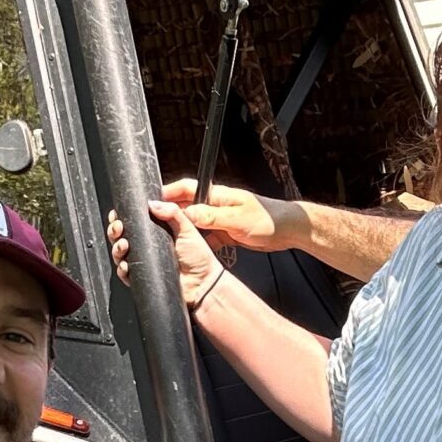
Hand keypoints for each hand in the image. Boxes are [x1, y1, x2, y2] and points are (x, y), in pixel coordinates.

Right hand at [107, 199, 225, 309]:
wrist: (203, 284)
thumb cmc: (199, 258)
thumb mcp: (187, 228)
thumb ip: (172, 213)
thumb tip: (152, 203)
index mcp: (155, 231)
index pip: (132, 221)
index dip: (122, 217)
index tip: (118, 214)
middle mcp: (146, 246)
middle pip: (121, 236)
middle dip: (115, 231)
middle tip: (119, 228)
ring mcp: (143, 262)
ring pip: (120, 254)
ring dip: (117, 249)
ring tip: (124, 245)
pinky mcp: (142, 278)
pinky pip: (125, 274)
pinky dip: (122, 269)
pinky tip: (126, 265)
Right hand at [164, 178, 294, 252]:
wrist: (289, 231)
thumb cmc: (269, 220)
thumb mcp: (236, 219)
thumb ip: (210, 217)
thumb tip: (184, 214)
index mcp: (217, 195)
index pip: (186, 189)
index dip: (167, 193)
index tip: (152, 202)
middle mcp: (216, 205)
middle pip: (186, 207)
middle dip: (171, 214)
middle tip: (155, 224)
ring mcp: (220, 219)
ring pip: (195, 224)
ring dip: (185, 231)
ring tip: (170, 240)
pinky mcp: (226, 233)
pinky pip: (207, 238)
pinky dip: (200, 244)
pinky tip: (195, 252)